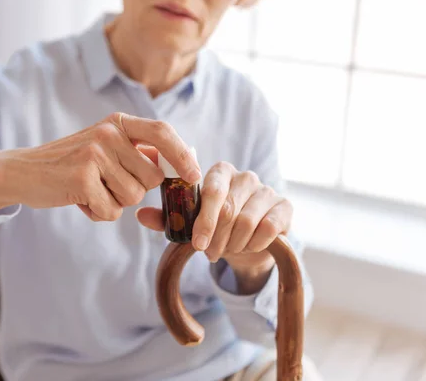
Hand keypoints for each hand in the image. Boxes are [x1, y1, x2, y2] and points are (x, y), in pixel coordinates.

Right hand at [0, 112, 201, 219]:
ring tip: (90, 189)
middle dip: (135, 190)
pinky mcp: (82, 178)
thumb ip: (136, 152)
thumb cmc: (70, 163)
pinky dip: (98, 213)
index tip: (193, 175)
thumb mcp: (104, 146)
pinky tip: (79, 199)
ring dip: (114, 202)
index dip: (182, 155)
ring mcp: (94, 154)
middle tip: (107, 184)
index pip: (162, 132)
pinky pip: (111, 210)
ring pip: (133, 197)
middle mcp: (108, 133)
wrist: (23, 171)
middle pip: (151, 177)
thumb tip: (176, 166)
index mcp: (117, 122)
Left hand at [136, 161, 292, 287]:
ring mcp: (267, 190)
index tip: (197, 244)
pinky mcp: (284, 206)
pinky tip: (248, 248)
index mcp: (220, 172)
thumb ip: (168, 216)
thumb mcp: (189, 222)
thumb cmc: (215, 226)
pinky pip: (269, 228)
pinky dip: (255, 244)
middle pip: (229, 209)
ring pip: (247, 221)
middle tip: (210, 253)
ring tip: (227, 250)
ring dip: (234, 243)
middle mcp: (245, 176)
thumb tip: (140, 214)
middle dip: (217, 238)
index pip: (211, 190)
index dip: (204, 220)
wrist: (247, 241)